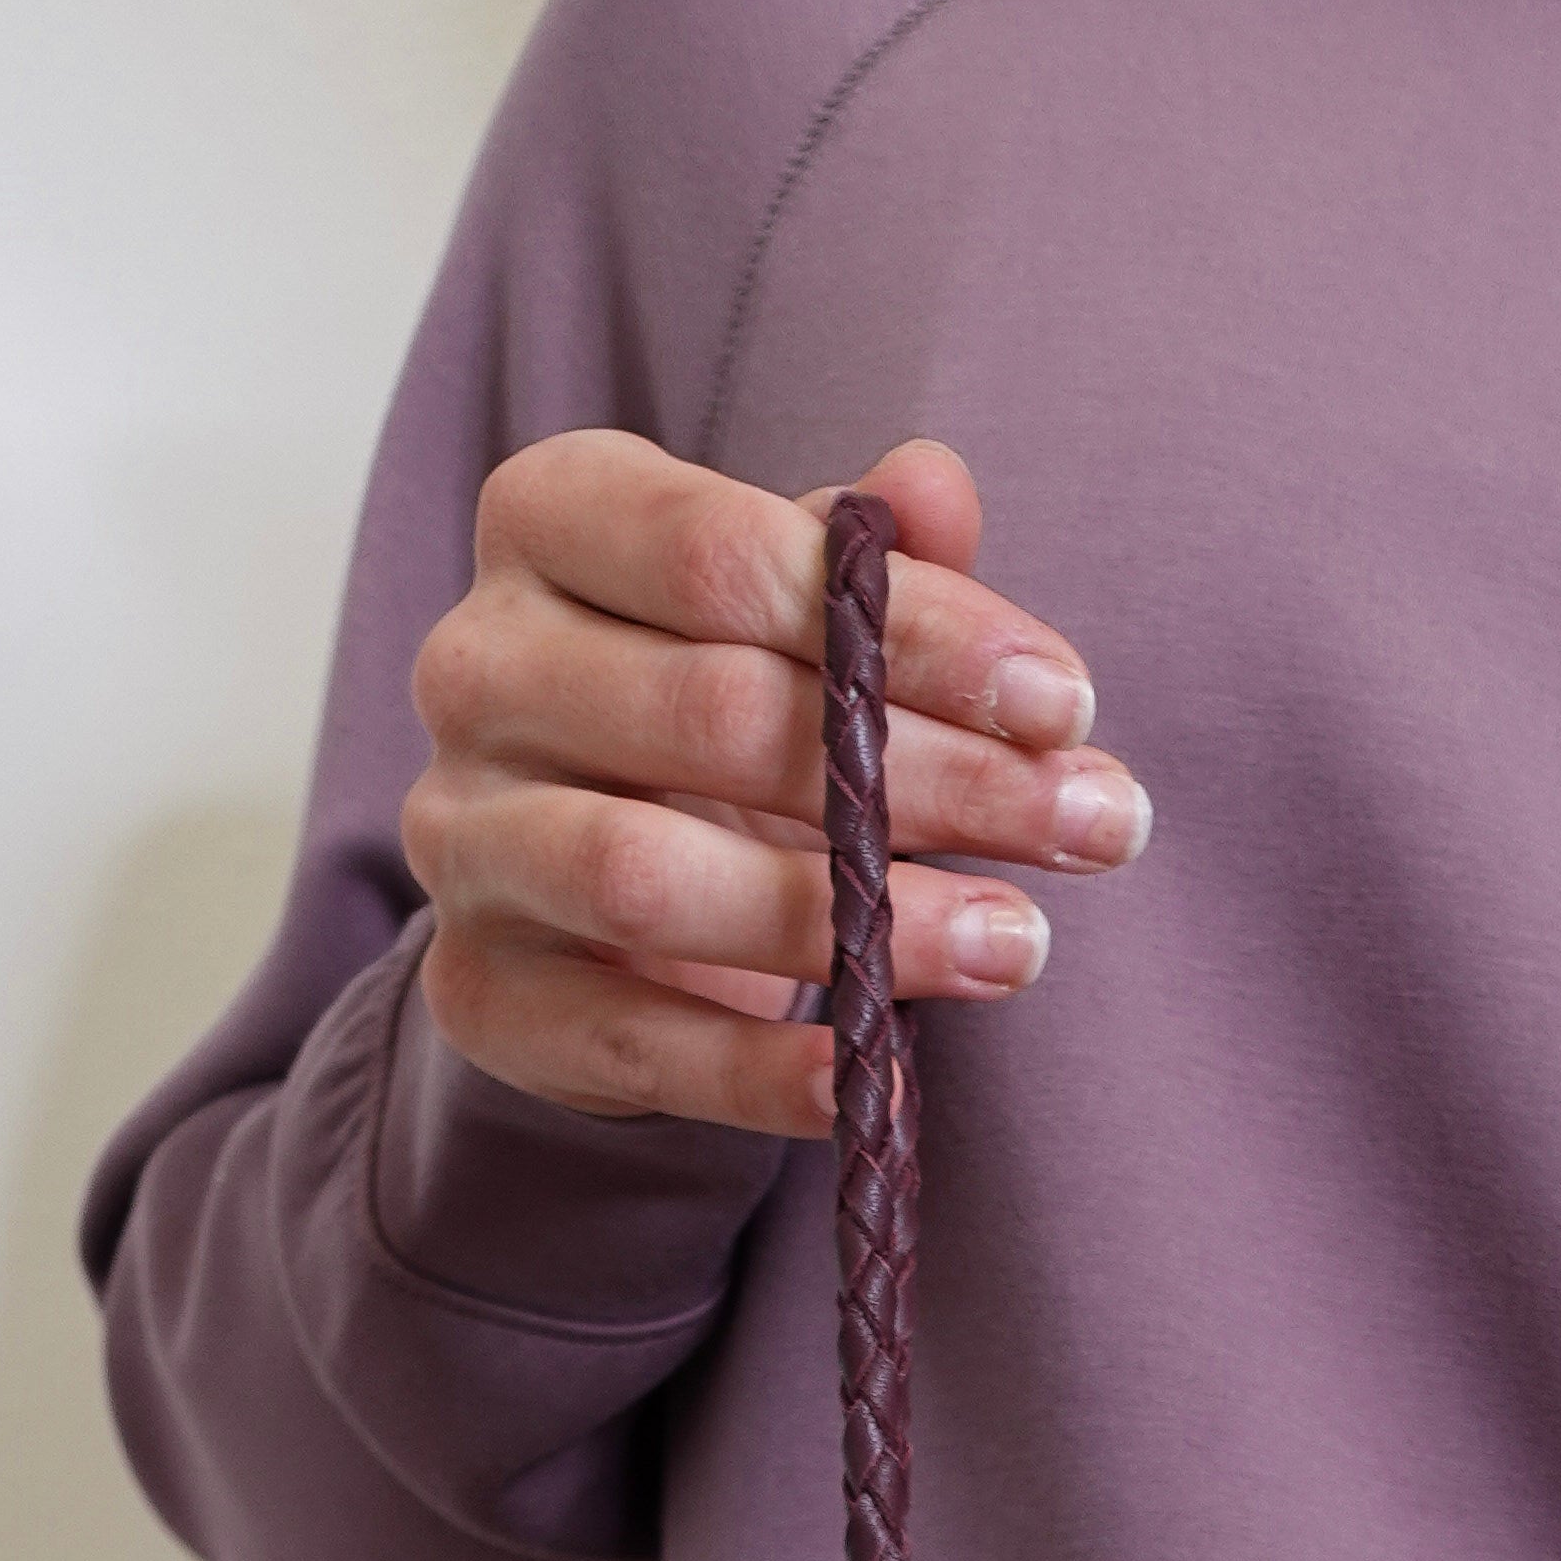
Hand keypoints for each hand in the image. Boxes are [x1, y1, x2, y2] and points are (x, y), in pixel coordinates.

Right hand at [403, 428, 1145, 1131]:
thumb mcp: (788, 614)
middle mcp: (478, 667)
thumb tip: (935, 488)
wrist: (585, 888)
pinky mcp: (484, 992)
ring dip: (856, 921)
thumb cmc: (713, 714)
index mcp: (550, 522)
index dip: (911, 627)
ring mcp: (465, 837)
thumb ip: (860, 559)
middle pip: (712, 714)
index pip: (726, 553)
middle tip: (1095, 823)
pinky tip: (879, 1073)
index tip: (1068, 702)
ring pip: (649, 878)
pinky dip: (763, 1069)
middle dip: (933, 776)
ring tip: (1018, 942)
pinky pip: (633, 1040)